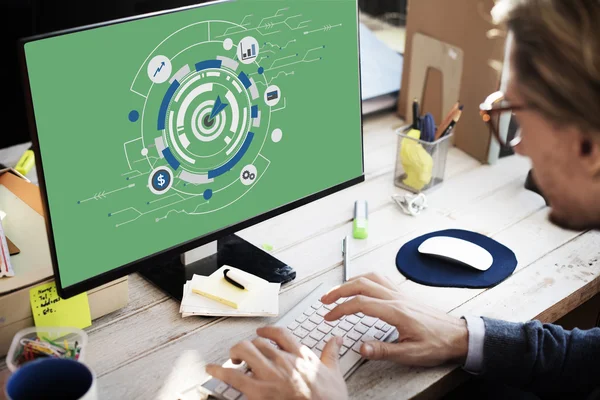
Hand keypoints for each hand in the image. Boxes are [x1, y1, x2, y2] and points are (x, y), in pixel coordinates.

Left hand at [206, 326, 347, 399]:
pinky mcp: (259, 391)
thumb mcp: (334, 373)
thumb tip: (336, 339)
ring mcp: (270, 375)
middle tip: (245, 353)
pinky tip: (211, 370)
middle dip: (249, 345)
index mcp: (300, 355)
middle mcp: (283, 360)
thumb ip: (331, 354)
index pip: (280, 333)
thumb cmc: (329, 399)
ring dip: (235, 353)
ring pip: (245, 351)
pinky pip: (233, 376)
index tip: (262, 332)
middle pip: (258, 342)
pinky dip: (219, 371)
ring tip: (232, 359)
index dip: (267, 330)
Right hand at [320, 273, 467, 366]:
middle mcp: (396, 298)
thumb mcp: (411, 353)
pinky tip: (361, 285)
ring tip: (338, 291)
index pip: (360, 303)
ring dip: (350, 282)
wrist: (458, 335)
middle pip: (361, 284)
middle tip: (325, 300)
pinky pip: (380, 279)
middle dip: (339, 290)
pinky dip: (365, 279)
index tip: (329, 316)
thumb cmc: (437, 343)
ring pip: (370, 278)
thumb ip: (384, 350)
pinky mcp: (404, 294)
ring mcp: (400, 293)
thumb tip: (361, 347)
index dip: (340, 309)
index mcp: (395, 311)